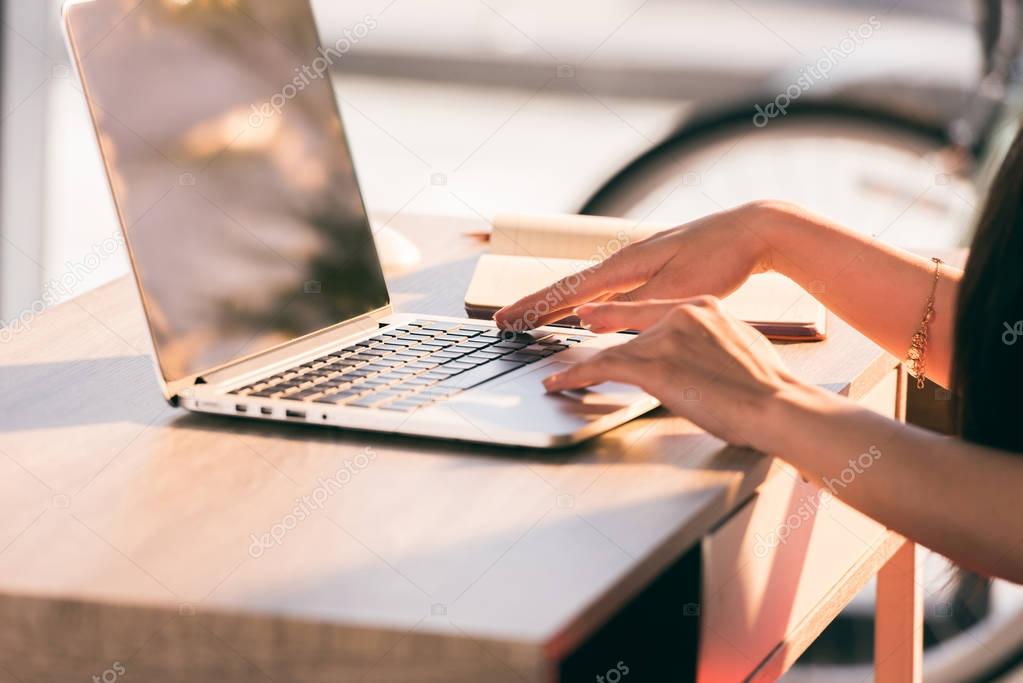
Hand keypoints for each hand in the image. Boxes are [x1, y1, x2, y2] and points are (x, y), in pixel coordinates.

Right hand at [494, 202, 777, 330]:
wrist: (753, 230)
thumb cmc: (719, 259)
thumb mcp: (675, 292)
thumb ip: (631, 309)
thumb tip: (587, 320)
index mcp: (624, 266)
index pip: (567, 292)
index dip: (534, 308)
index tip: (505, 320)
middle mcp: (624, 260)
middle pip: (569, 287)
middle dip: (535, 305)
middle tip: (504, 321)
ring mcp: (637, 261)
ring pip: (587, 287)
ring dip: (557, 303)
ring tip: (533, 317)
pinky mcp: (652, 266)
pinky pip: (606, 287)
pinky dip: (586, 300)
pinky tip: (587, 309)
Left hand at [543, 297, 797, 447]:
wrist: (776, 404)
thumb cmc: (768, 388)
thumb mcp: (742, 346)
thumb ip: (714, 341)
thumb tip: (704, 354)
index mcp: (704, 306)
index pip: (652, 311)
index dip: (621, 318)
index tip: (596, 318)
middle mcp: (681, 314)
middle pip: (630, 333)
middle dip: (604, 349)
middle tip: (573, 360)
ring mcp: (665, 337)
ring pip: (614, 351)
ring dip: (584, 368)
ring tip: (560, 379)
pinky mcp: (652, 364)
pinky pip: (602, 366)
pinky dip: (575, 376)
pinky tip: (558, 384)